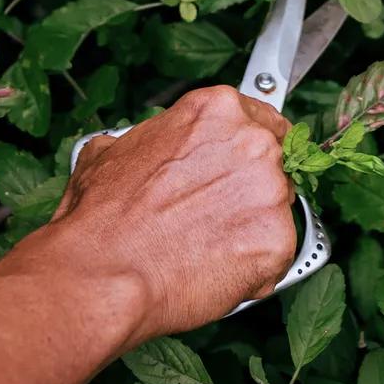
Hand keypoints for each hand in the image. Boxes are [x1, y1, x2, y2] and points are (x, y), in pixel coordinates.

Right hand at [46, 86, 297, 341]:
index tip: (242, 168)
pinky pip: (278, 255)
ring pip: (279, 210)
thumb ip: (154, 138)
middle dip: (253, 189)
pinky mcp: (278, 243)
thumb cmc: (103, 217)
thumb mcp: (115, 149)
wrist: (103, 274)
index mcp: (217, 110)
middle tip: (219, 214)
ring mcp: (270, 193)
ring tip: (210, 248)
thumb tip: (150, 146)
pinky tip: (217, 272)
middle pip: (277, 163)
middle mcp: (253, 143)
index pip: (262, 121)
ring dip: (254, 228)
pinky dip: (255, 268)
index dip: (249, 150)